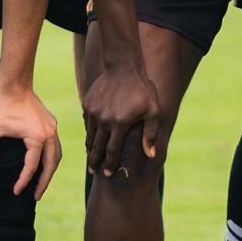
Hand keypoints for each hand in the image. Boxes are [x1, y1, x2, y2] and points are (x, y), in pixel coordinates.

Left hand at [0, 86, 61, 198]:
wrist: (16, 86)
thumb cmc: (2, 107)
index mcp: (37, 137)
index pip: (31, 167)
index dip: (23, 182)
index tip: (15, 192)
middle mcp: (50, 134)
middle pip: (51, 165)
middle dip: (43, 183)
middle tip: (36, 197)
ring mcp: (53, 128)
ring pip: (57, 156)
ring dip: (50, 171)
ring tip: (41, 184)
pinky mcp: (52, 124)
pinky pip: (55, 146)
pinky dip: (51, 159)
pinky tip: (43, 165)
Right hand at [80, 61, 158, 177]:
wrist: (124, 67)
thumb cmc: (143, 90)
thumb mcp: (153, 111)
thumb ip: (150, 134)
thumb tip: (151, 155)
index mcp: (120, 123)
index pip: (112, 151)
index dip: (109, 164)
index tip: (107, 173)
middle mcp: (104, 120)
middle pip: (97, 147)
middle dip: (94, 161)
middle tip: (93, 172)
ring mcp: (94, 112)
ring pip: (90, 136)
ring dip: (90, 148)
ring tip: (91, 157)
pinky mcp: (88, 104)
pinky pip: (88, 123)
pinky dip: (90, 132)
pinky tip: (92, 137)